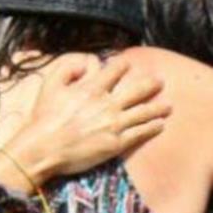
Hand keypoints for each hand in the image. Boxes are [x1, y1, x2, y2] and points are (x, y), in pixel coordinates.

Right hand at [0, 55, 168, 187]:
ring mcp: (113, 124)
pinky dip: (152, 127)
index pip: (115, 70)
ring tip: (168, 106)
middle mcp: (107, 104)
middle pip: (137, 90)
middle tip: (160, 81)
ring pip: (143, 112)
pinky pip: (139, 133)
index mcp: (92, 88)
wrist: (43, 149)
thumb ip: (68, 68)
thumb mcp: (50, 85)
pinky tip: (160, 125)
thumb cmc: (44, 118)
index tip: (129, 64)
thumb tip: (86, 63)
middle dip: (150, 84)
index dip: (123, 65)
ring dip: (157, 107)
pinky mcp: (115, 143)